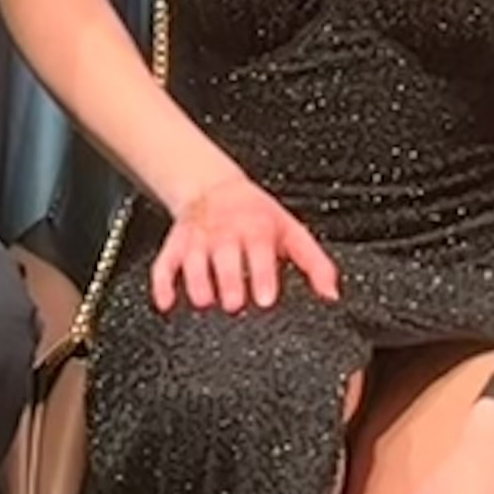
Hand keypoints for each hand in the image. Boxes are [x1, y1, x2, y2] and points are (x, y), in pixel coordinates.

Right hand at [142, 167, 340, 313]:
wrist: (215, 188)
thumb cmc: (258, 216)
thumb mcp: (292, 232)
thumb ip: (315, 264)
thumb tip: (332, 296)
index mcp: (256, 228)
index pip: (260, 250)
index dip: (262, 274)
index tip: (265, 299)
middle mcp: (226, 233)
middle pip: (224, 258)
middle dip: (228, 281)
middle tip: (235, 305)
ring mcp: (198, 240)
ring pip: (193, 261)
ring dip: (197, 283)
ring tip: (205, 303)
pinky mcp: (175, 245)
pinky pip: (163, 264)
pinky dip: (162, 284)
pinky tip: (166, 304)